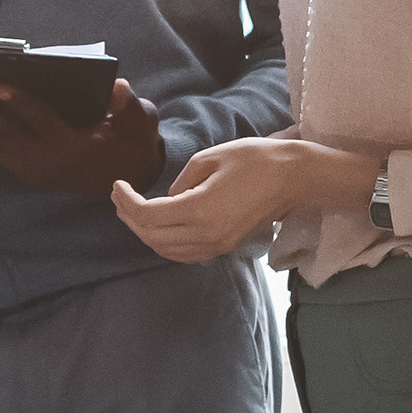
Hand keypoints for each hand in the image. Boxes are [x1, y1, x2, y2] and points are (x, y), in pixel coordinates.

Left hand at [0, 76, 163, 193]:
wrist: (124, 181)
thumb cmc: (129, 145)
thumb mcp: (139, 127)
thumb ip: (130, 108)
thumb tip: (118, 87)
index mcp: (71, 146)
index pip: (42, 122)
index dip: (20, 104)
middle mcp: (42, 161)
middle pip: (1, 133)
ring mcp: (26, 168)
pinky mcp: (17, 168)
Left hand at [111, 136, 374, 263]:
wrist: (294, 178)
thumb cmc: (255, 160)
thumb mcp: (210, 158)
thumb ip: (181, 181)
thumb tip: (167, 198)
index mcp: (199, 209)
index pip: (148, 215)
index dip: (125, 202)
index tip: (117, 185)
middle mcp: (206, 234)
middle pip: (152, 237)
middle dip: (129, 219)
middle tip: (119, 198)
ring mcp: (217, 245)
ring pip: (166, 251)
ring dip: (145, 233)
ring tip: (133, 213)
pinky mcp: (225, 246)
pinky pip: (184, 254)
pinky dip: (165, 244)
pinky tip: (160, 228)